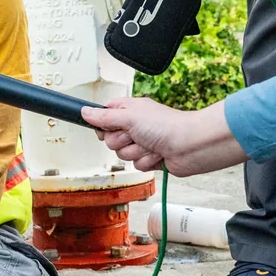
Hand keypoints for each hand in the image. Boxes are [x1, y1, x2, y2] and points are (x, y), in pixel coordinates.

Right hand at [82, 97, 245, 176]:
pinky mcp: (150, 157)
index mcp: (130, 111)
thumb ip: (104, 117)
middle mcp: (136, 126)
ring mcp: (143, 142)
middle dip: (121, 141)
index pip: (105, 115)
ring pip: (122, 154)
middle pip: (110, 139)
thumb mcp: (129, 117)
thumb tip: (84, 111)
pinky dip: (146, 161)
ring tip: (150, 145)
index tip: (108, 127)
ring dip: (135, 152)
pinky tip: (158, 154)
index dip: (103, 124)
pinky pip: (136, 164)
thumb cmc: (167, 126)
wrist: (191, 146)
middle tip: (135, 135)